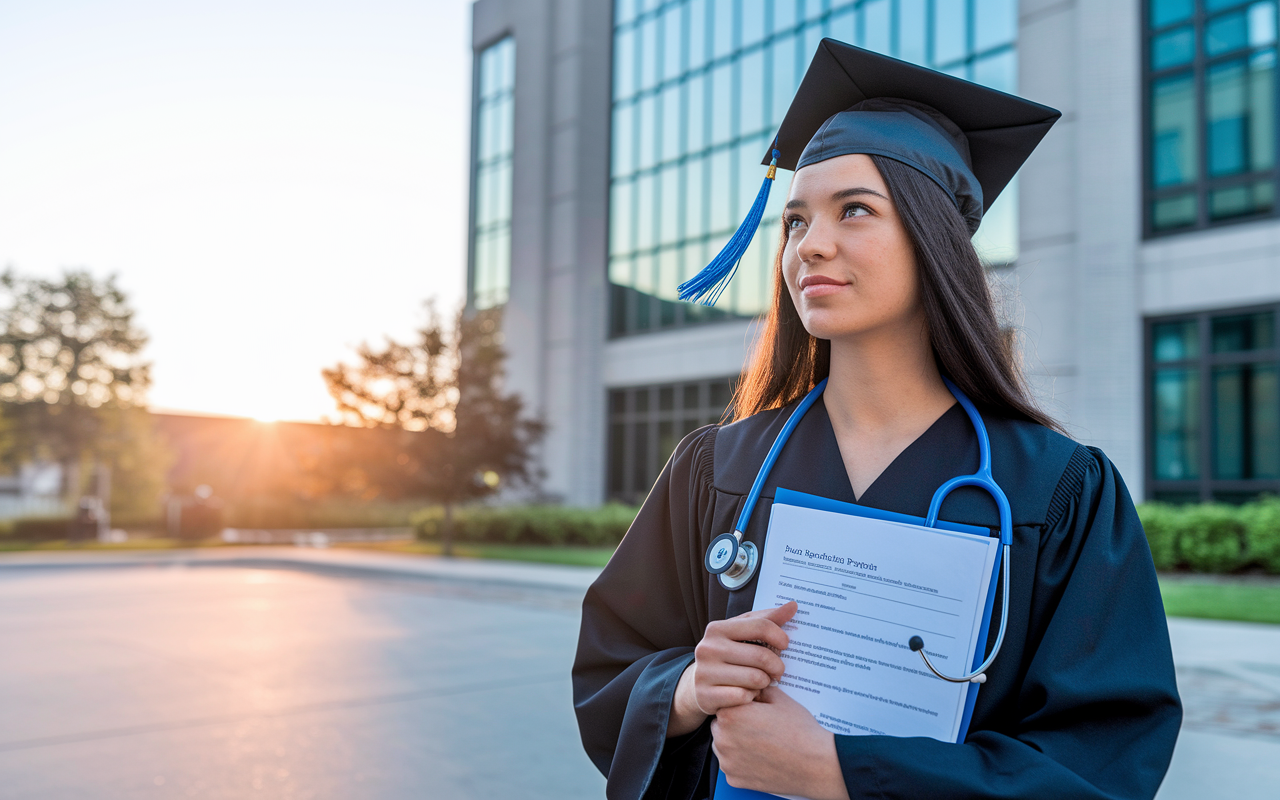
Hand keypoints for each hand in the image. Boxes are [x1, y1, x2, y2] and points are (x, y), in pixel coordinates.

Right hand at [667, 602, 795, 736]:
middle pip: (761, 656)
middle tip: (778, 671)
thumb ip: (767, 619)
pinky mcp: (706, 696)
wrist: (698, 683)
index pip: (760, 626)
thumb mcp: (742, 633)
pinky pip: (744, 697)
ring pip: (755, 678)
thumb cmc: (728, 654)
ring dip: (765, 682)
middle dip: (777, 666)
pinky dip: (752, 697)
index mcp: (717, 629)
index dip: (779, 636)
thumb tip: (793, 606)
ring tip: (761, 681)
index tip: (785, 644)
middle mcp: (707, 648)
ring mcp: (705, 673)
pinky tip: (749, 694)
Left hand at [712, 686, 848, 799]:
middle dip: (734, 722)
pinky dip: (741, 761)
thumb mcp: (780, 699)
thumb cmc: (799, 731)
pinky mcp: (734, 779)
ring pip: (723, 745)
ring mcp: (727, 762)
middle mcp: (723, 739)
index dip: (740, 704)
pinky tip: (760, 756)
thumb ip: (759, 689)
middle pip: (720, 724)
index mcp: (731, 714)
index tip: (754, 708)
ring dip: (734, 742)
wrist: (815, 764)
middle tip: (757, 726)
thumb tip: (752, 687)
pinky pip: (731, 765)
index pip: (725, 702)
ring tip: (760, 741)